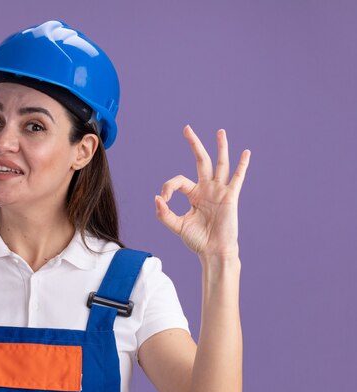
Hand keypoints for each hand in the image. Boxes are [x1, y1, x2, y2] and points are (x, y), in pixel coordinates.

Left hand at [155, 125, 250, 258]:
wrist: (213, 251)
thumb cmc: (197, 240)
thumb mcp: (177, 225)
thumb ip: (164, 213)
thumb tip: (157, 198)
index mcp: (194, 194)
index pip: (178, 181)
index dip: (169, 186)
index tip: (165, 200)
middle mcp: (207, 189)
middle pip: (201, 161)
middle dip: (194, 144)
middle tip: (186, 128)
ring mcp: (219, 191)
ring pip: (219, 164)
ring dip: (220, 147)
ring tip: (220, 131)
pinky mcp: (230, 197)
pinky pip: (237, 178)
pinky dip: (242, 166)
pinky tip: (246, 153)